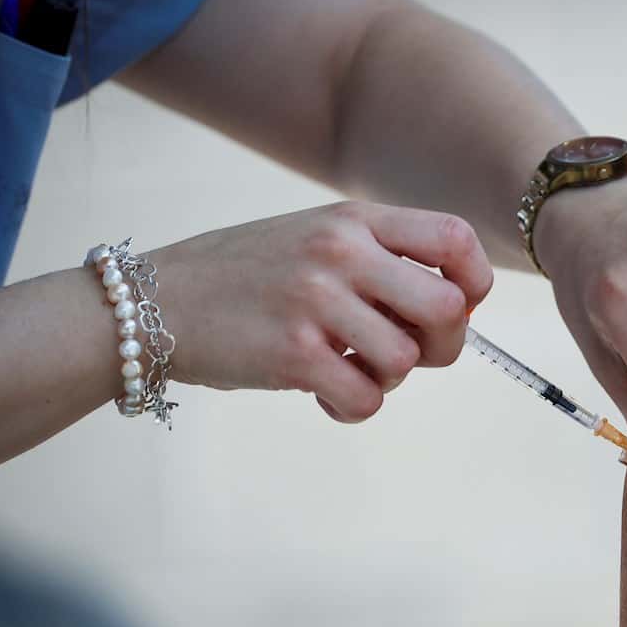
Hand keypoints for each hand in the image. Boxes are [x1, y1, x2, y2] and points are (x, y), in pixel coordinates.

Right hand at [154, 202, 492, 421]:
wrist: (152, 303)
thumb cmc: (244, 277)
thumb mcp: (315, 237)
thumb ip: (381, 258)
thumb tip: (458, 308)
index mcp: (353, 219)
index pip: (455, 239)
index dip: (474, 282)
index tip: (457, 308)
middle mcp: (340, 252)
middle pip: (449, 309)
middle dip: (442, 345)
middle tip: (405, 352)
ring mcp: (316, 301)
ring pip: (406, 361)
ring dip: (385, 378)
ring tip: (346, 367)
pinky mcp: (293, 354)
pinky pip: (367, 399)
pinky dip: (353, 407)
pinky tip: (324, 394)